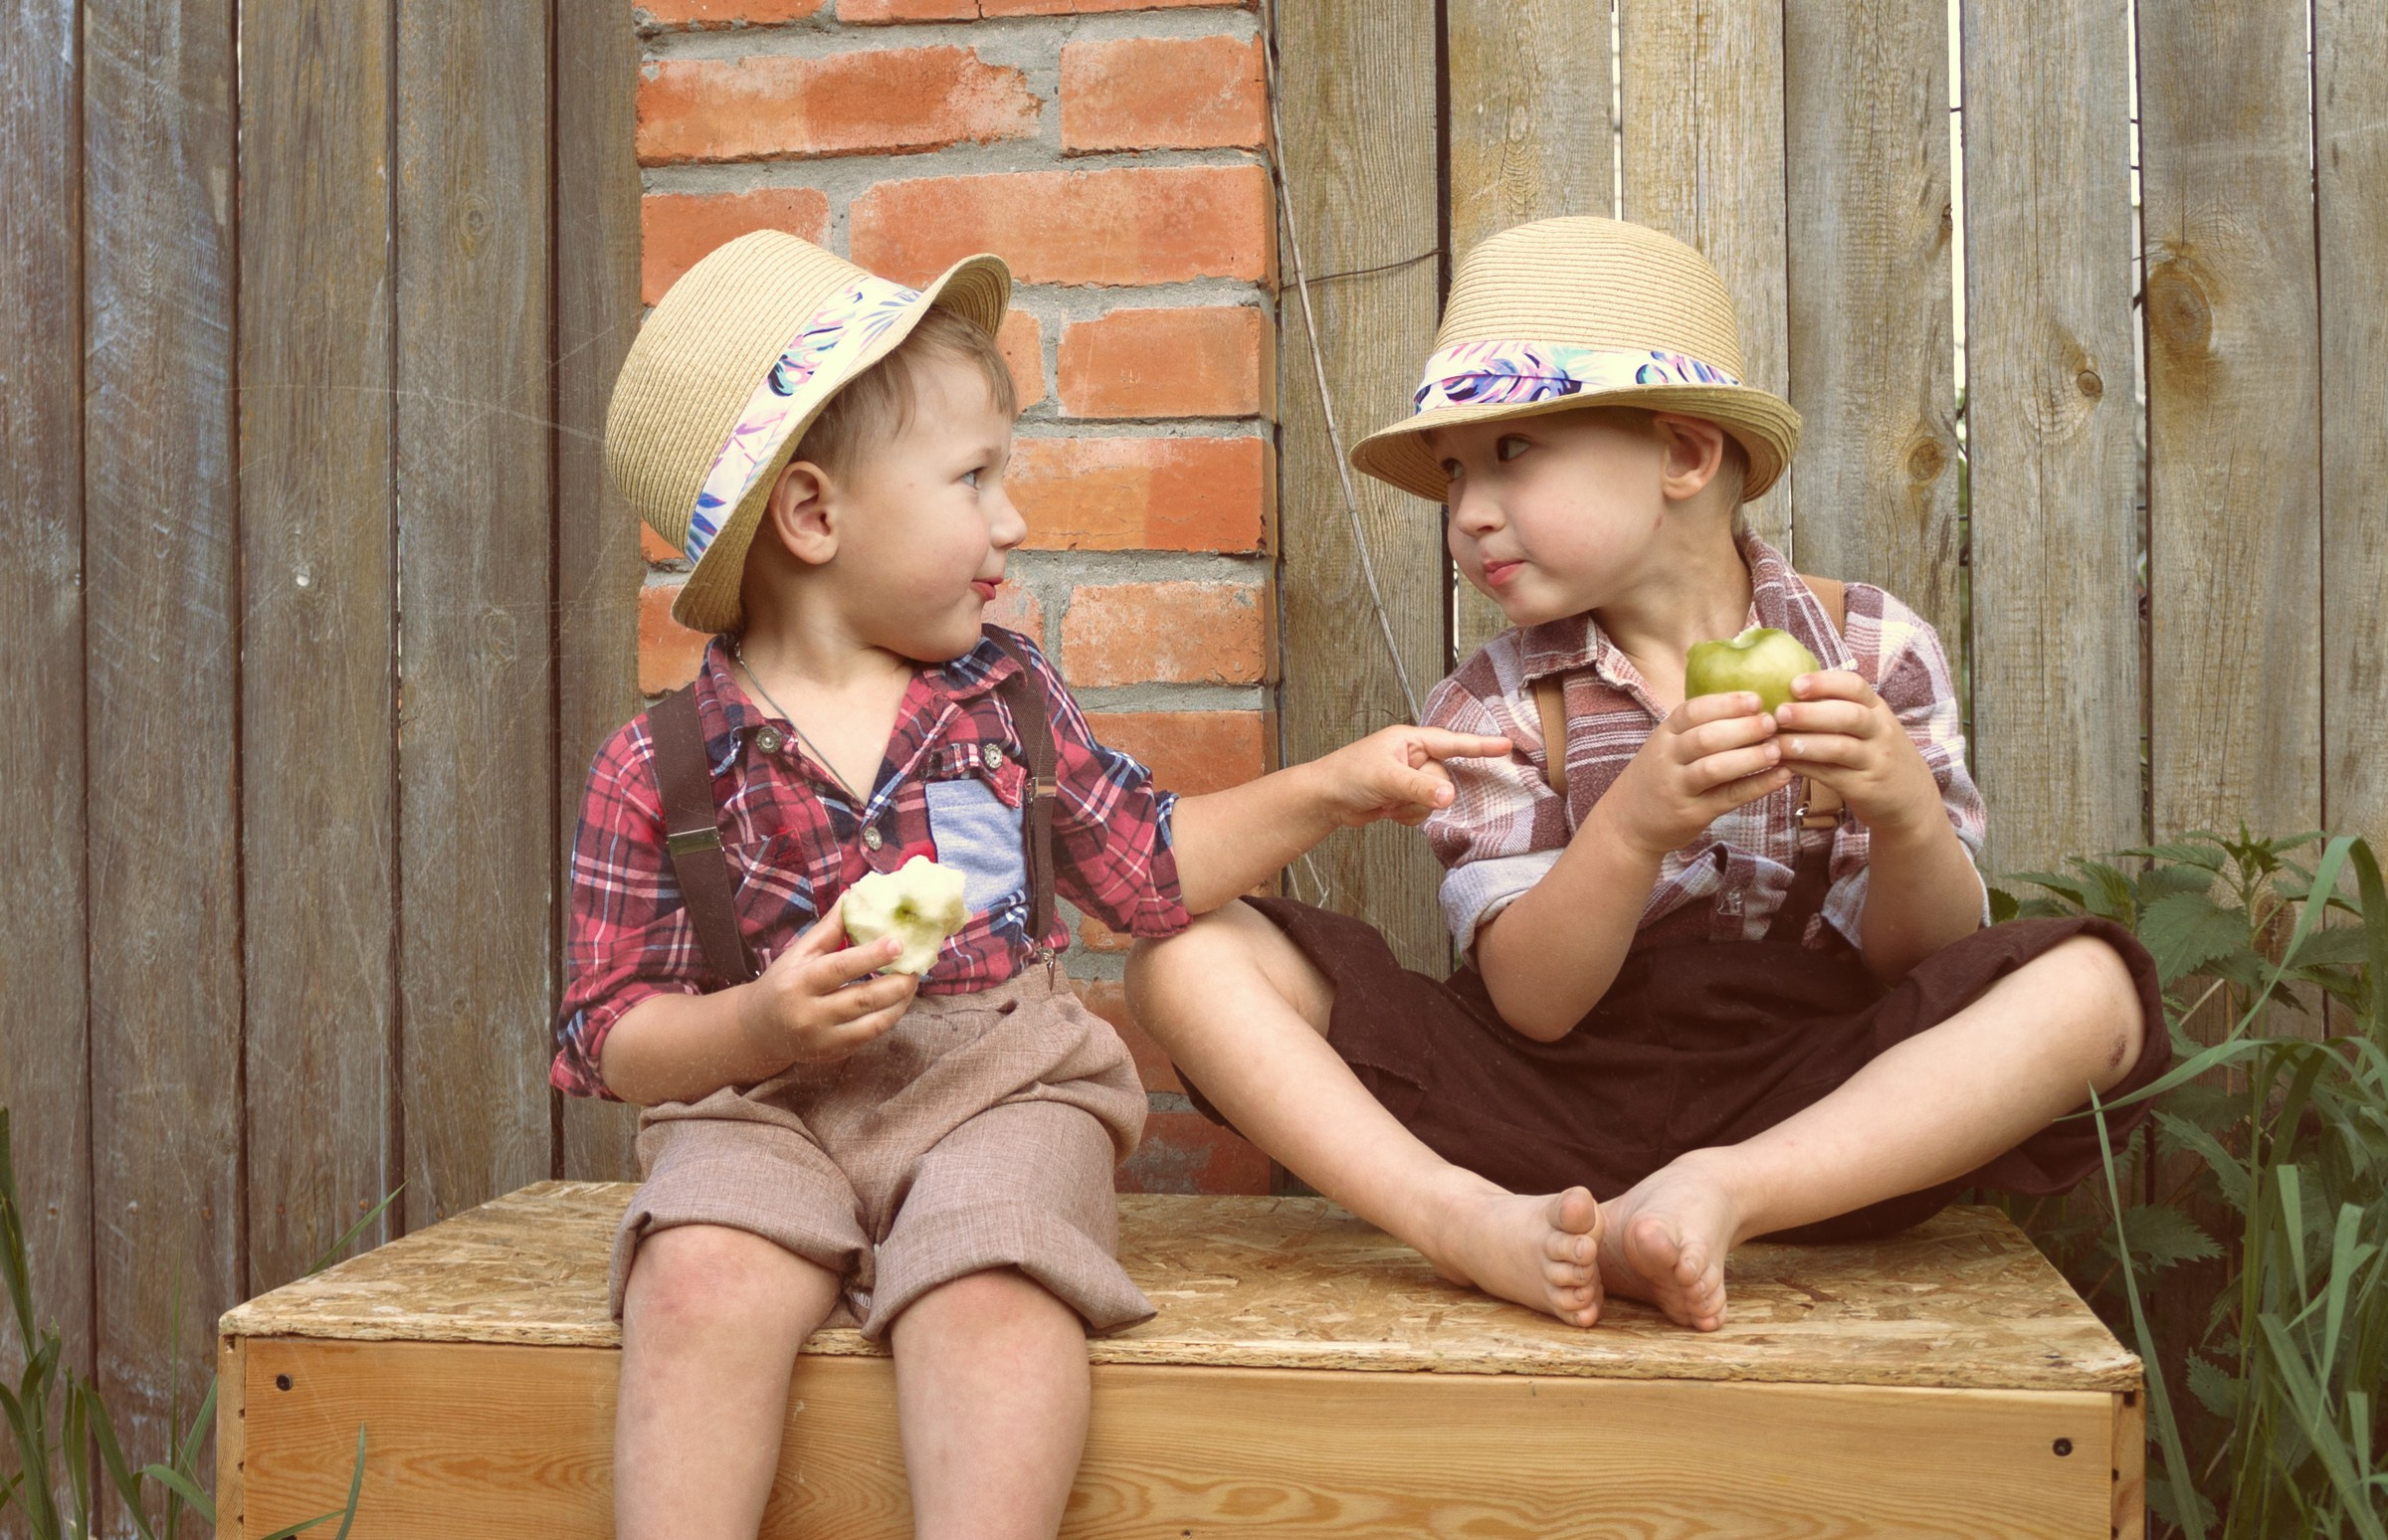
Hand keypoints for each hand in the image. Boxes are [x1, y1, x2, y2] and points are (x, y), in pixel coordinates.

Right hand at [736, 899, 919, 1067]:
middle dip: (896, 983)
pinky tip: (898, 1001)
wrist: (760, 1030)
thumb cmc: (783, 984)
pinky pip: (871, 1037)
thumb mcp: (798, 954)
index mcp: (798, 983)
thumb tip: (854, 896)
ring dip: (900, 1002)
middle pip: (863, 999)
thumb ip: (828, 929)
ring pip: (874, 1023)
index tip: (898, 944)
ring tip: (911, 982)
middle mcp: (808, 1014)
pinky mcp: (834, 1055)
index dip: (871, 956)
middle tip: (916, 965)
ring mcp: (823, 1039)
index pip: (839, 968)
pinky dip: (889, 1017)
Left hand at [1313, 725, 1513, 828]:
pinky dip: (1409, 815)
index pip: (1453, 742)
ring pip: (1436, 797)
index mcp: (1411, 740)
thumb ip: (1420, 785)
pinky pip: (1424, 811)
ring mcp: (1411, 778)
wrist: (1326, 799)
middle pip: (1444, 776)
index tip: (1506, 746)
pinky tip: (1389, 810)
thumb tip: (1449, 794)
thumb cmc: (1348, 775)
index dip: (1480, 746)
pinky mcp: (1405, 798)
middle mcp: (1414, 757)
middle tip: (1399, 792)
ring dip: (1414, 806)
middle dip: (1425, 790)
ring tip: (1390, 801)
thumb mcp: (1386, 777)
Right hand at [1598, 691, 1794, 859]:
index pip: (1693, 711)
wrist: (1627, 823)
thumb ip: (1699, 728)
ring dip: (1750, 757)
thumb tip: (1752, 706)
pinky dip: (1757, 786)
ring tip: (1777, 750)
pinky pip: (1728, 797)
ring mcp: (1678, 787)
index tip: (1756, 699)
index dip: (1726, 703)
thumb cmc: (1659, 777)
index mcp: (1665, 734)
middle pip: (1705, 737)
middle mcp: (1668, 758)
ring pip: (1714, 768)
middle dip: (1742, 728)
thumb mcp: (1668, 746)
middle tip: (1772, 723)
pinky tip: (1781, 777)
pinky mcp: (1692, 813)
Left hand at [1772, 671, 1940, 837]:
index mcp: (1877, 709)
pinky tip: (1781, 762)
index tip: (1794, 683)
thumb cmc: (1877, 754)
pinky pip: (1830, 775)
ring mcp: (1873, 760)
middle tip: (1779, 713)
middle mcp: (1879, 731)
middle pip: (1848, 716)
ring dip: (1803, 744)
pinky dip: (1802, 767)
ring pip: (1839, 748)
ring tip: (1774, 742)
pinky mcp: (1863, 787)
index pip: (1855, 686)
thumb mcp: (1870, 726)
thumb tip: (1785, 691)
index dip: (1824, 682)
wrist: (1913, 800)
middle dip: (1811, 713)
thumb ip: (1839, 708)